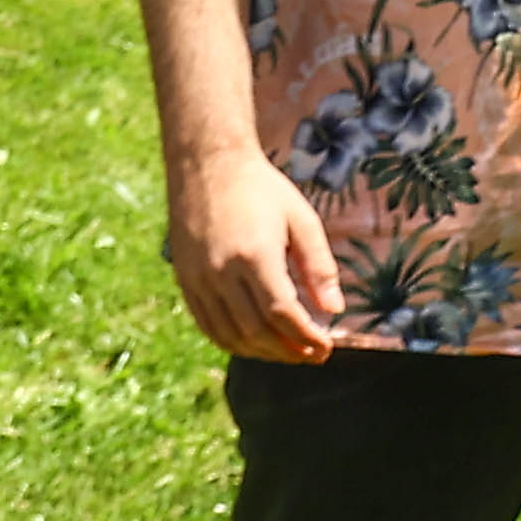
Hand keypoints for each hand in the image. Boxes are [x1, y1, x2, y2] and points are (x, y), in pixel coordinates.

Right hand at [167, 147, 344, 362]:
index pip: (282, 313)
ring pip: (230, 334)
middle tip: (314, 356)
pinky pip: (208, 325)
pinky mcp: (185, 280)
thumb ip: (319, 266)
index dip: (306, 337)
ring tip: (290, 353)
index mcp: (254, 255)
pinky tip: (257, 343)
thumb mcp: (302, 219)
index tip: (327, 347)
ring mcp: (198, 278)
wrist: (207, 164)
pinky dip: (234, 342)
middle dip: (289, 350)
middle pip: (256, 330)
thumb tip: (335, 310)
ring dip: (263, 352)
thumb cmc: (262, 189)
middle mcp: (221, 271)